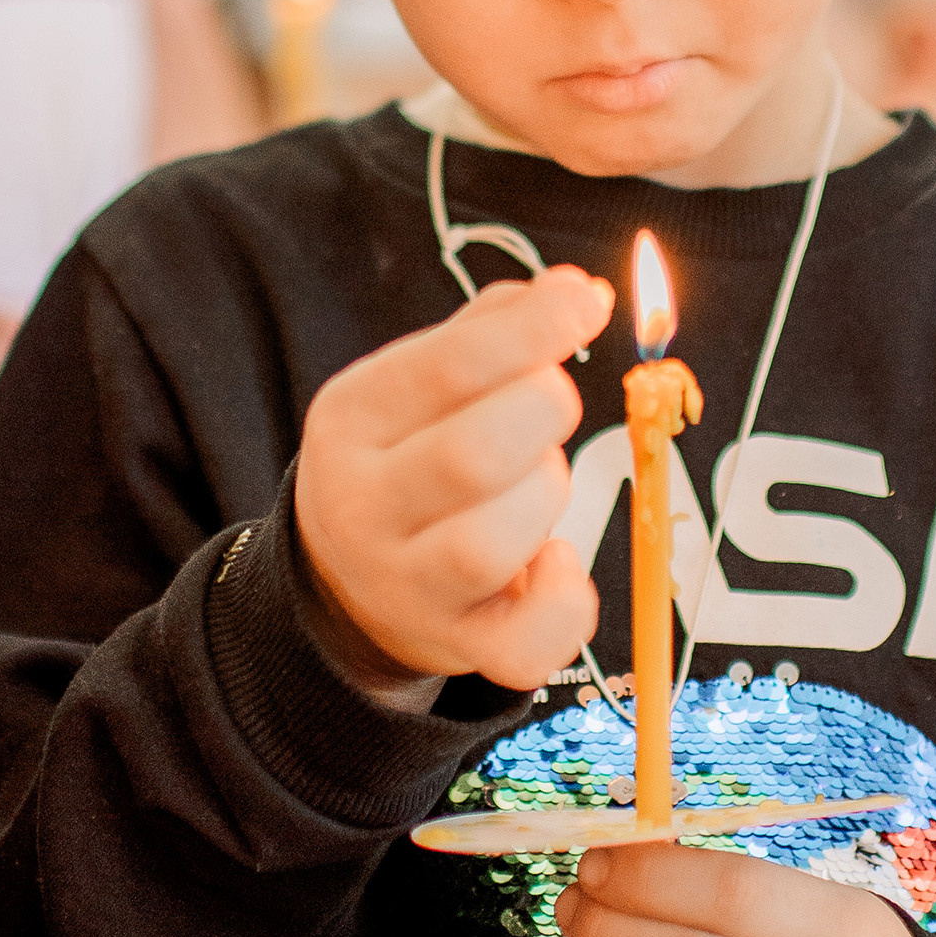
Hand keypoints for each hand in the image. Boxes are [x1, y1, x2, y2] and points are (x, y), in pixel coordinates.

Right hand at [295, 264, 612, 693]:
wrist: (349, 577)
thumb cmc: (411, 453)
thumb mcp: (419, 383)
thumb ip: (491, 330)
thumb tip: (571, 290)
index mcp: (351, 421)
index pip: (445, 369)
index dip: (530, 332)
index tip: (586, 301)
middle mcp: (364, 508)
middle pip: (471, 458)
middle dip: (541, 412)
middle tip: (553, 400)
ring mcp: (407, 588)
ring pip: (490, 547)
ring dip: (545, 495)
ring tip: (538, 478)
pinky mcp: (459, 645)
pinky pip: (525, 645)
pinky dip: (565, 600)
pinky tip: (556, 561)